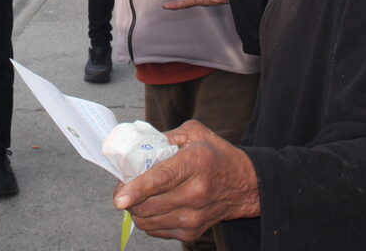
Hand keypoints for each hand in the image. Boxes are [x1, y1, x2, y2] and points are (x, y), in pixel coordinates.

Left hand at [113, 120, 259, 241]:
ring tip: (138, 195)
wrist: (246, 185)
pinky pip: (155, 230)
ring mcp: (194, 217)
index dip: (137, 189)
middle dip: (127, 197)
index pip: (161, 180)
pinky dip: (147, 218)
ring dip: (135, 209)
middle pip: (149, 204)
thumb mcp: (195, 133)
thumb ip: (165, 136)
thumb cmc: (217, 155)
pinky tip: (153, 205)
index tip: (119, 198)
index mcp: (196, 163)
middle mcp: (196, 193)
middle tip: (124, 185)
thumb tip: (136, 145)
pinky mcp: (191, 233)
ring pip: (148, 220)